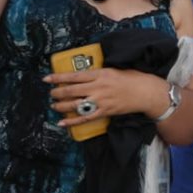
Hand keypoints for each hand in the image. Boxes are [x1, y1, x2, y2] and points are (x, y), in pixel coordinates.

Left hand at [46, 68, 163, 126]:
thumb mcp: (113, 70)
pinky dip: (72, 121)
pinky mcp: (104, 112)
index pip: (74, 76)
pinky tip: (62, 122)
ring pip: (74, 104)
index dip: (58, 77)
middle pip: (71, 90)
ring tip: (54, 105)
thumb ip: (97, 73)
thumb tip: (82, 76)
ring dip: (61, 105)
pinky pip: (84, 118)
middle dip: (57, 92)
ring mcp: (100, 101)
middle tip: (51, 92)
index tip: (47, 78)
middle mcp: (98, 88)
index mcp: (100, 74)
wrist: (146, 92)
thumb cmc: (132, 78)